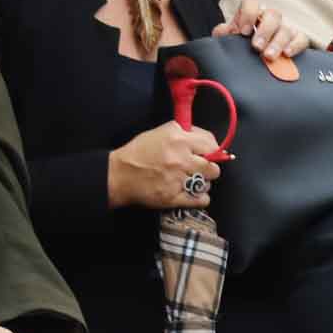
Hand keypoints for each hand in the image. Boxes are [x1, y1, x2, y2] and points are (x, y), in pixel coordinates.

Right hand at [108, 121, 222, 209]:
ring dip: (201, 184)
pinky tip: (192, 194)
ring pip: (206, 184)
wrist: (119, 174)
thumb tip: (205, 140)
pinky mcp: (174, 197)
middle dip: (208, 169)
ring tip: (190, 181)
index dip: (213, 150)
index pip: (211, 145)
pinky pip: (200, 200)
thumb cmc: (138, 152)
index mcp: (178, 139)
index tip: (210, 155)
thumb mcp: (161, 132)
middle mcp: (180, 159)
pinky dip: (199, 198)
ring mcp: (178, 180)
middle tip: (199, 169)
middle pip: (213, 168)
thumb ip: (184, 133)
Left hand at [220, 3, 305, 61]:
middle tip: (256, 46)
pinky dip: (295, 45)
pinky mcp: (296, 41)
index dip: (248, 12)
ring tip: (269, 56)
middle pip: (272, 14)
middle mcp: (269, 18)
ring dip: (277, 42)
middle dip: (265, 31)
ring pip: (286, 28)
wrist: (254, 64)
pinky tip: (287, 54)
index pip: (251, 1)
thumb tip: (224, 31)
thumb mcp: (229, 40)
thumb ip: (223, 34)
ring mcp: (284, 29)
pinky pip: (301, 39)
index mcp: (251, 13)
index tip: (243, 31)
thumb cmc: (240, 47)